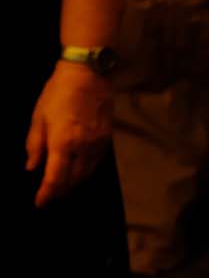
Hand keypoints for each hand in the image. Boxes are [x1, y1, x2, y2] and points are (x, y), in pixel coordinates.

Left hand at [23, 60, 113, 206]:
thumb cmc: (58, 93)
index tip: (40, 203)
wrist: (88, 74)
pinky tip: (78, 168)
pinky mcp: (108, 137)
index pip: (55, 179)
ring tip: (63, 185)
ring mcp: (99, 143)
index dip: (47, 194)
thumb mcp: (38, 118)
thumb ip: (34, 145)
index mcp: (63, 143)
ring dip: (75, 182)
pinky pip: (97, 161)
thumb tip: (32, 166)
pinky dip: (86, 169)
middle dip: (61, 190)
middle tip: (49, 195)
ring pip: (87, 172)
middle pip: (74, 179)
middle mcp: (83, 147)